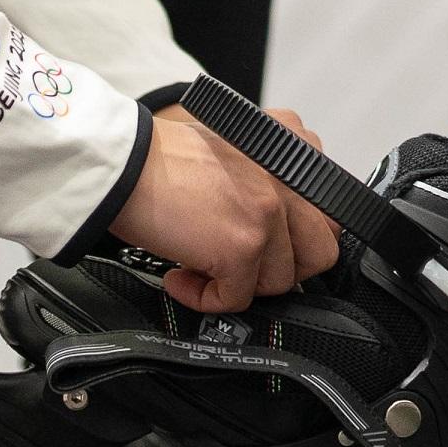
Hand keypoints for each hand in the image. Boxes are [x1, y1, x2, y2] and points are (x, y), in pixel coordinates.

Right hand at [109, 104, 342, 312]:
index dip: (294, 238)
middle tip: (242, 265)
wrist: (121, 163)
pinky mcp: (244, 246)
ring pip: (280, 281)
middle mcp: (290, 175)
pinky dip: (206, 298)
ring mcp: (271, 211)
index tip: (267, 247)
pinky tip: (181, 277)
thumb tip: (283, 231)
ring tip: (202, 265)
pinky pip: (238, 299)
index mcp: (291, 146)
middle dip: (279, 267)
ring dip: (240, 283)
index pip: (326, 211)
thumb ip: (270, 181)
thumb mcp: (235, 152)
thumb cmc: (162, 159)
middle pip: (319, 250)